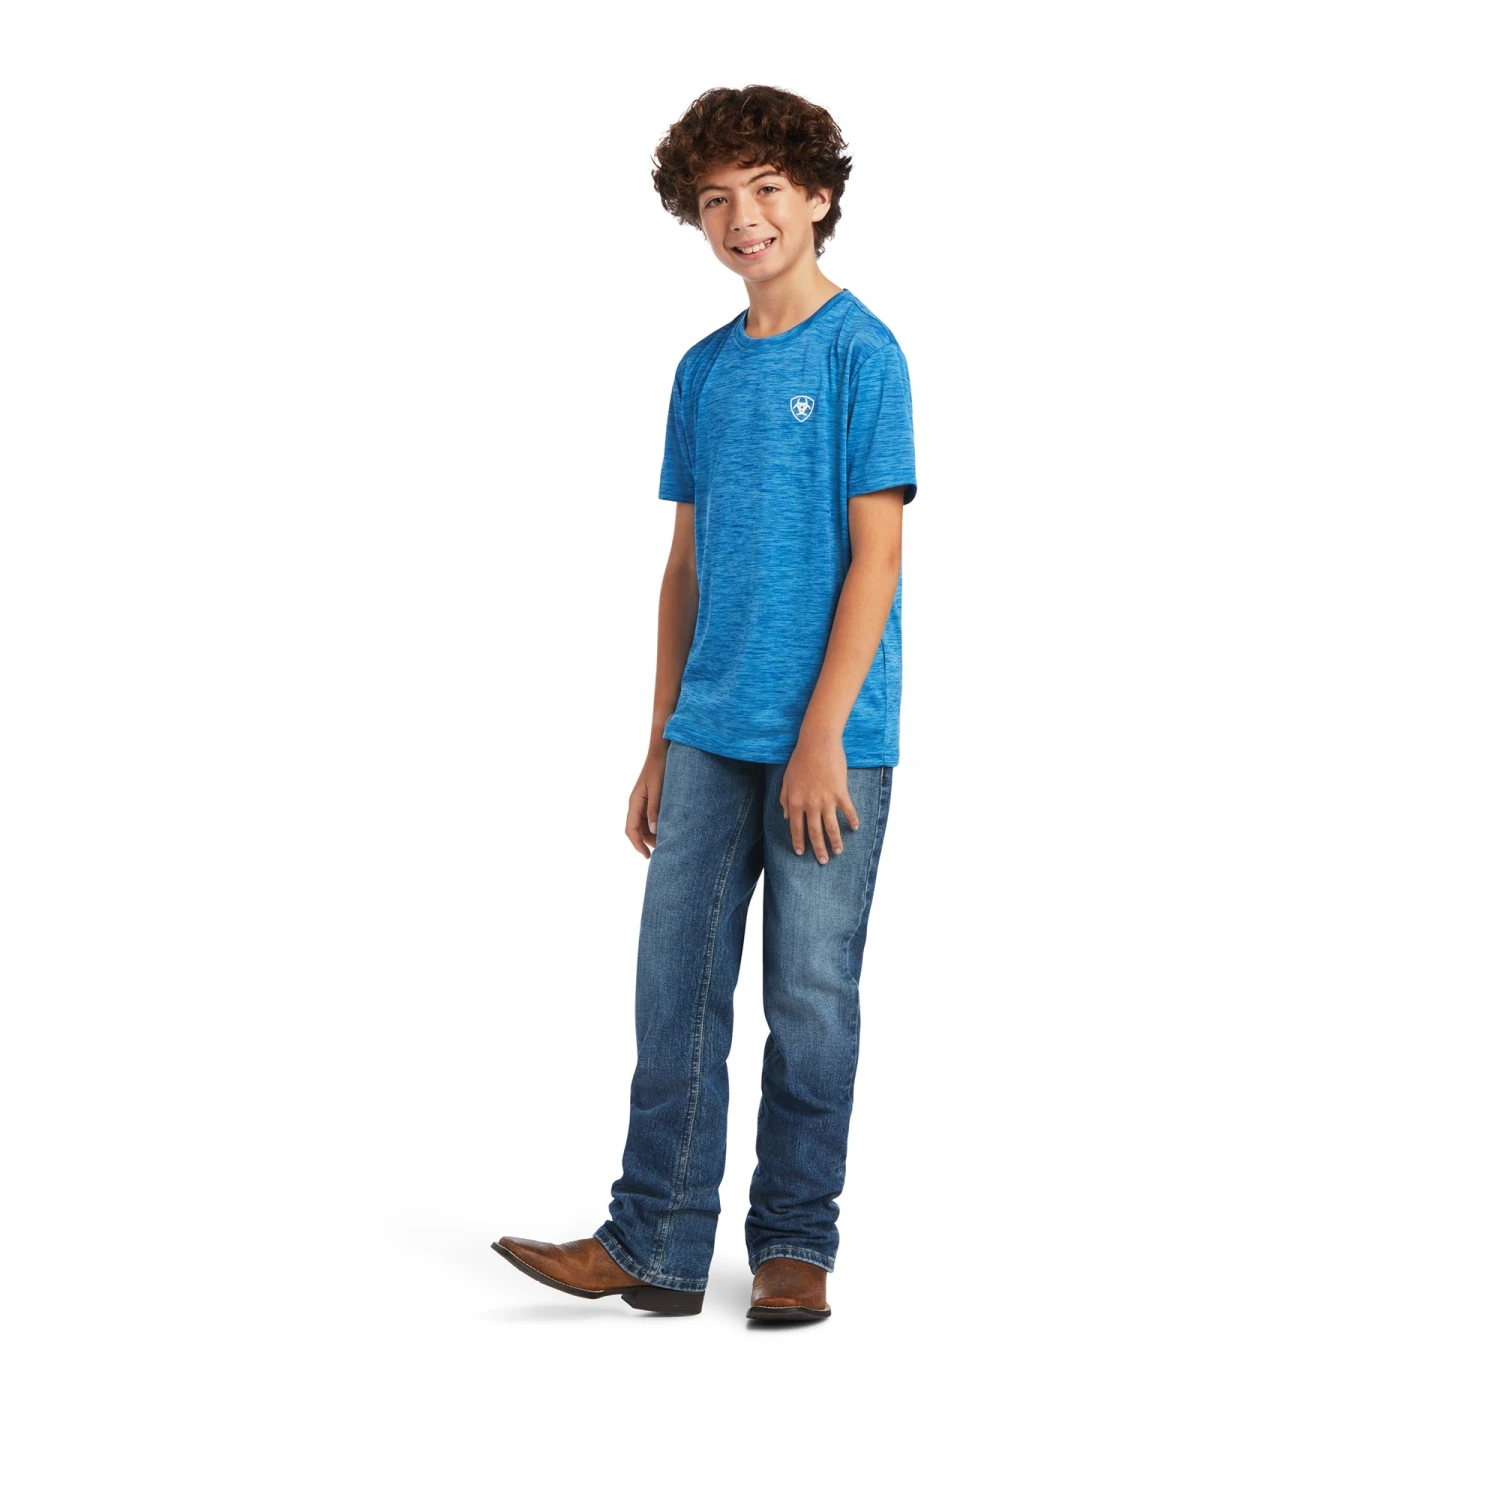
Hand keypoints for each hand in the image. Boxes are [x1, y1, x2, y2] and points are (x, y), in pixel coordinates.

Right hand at [625, 743, 667, 858]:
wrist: (663, 750)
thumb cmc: (660, 767)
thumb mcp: (658, 789)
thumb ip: (655, 809)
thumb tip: (654, 831)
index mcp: (635, 802)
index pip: (631, 829)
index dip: (637, 845)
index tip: (647, 856)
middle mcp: (636, 803)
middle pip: (638, 830)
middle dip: (648, 842)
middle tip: (665, 850)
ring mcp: (643, 801)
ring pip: (645, 825)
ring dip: (654, 835)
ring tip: (669, 841)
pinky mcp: (651, 798)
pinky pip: (651, 817)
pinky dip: (658, 825)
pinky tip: (670, 828)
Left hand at [780, 734, 859, 862]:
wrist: (817, 743)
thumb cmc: (800, 759)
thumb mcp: (786, 779)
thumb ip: (784, 799)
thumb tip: (784, 817)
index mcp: (794, 801)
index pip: (796, 827)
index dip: (798, 841)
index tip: (801, 852)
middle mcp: (810, 804)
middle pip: (814, 832)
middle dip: (818, 848)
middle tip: (822, 861)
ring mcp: (826, 800)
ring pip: (831, 827)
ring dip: (835, 841)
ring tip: (838, 852)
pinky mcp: (840, 793)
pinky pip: (847, 811)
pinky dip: (852, 820)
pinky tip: (855, 827)